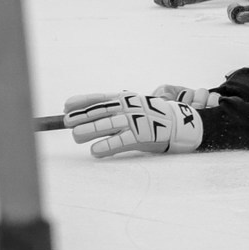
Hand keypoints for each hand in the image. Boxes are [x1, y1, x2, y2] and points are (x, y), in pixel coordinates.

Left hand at [64, 90, 206, 157]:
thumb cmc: (154, 119)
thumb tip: (90, 117)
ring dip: (90, 130)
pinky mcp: (143, 136)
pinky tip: (95, 151)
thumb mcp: (135, 109)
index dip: (83, 101)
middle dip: (83, 116)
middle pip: (102, 111)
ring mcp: (137, 121)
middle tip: (65, 122)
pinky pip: (122, 141)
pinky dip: (107, 145)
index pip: (101, 98)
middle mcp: (130, 108)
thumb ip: (116, 112)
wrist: (183, 125)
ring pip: (109, 124)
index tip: (66, 105)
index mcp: (128, 99)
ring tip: (75, 136)